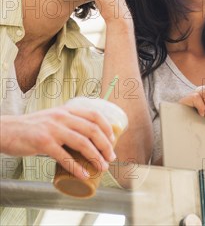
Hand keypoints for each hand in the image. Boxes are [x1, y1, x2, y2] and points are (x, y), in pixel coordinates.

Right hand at [0, 106, 115, 179]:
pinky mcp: (43, 143)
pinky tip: (84, 175)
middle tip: (111, 157)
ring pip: (82, 143)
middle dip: (105, 145)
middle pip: (92, 129)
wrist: (8, 130)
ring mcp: (53, 129)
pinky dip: (76, 168)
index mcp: (67, 110)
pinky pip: (64, 157)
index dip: (107, 127)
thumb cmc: (32, 128)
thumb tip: (86, 139)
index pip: (94, 115)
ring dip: (95, 157)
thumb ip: (68, 124)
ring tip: (102, 167)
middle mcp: (62, 117)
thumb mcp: (53, 119)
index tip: (113, 140)